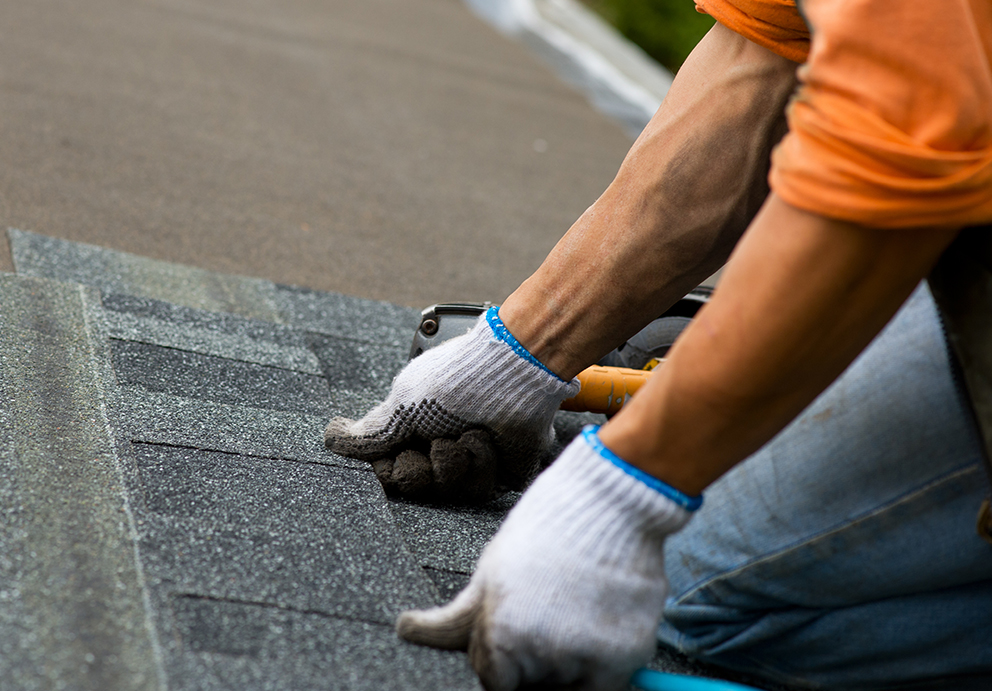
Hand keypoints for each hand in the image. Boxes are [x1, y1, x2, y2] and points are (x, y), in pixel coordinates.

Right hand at [325, 308, 578, 499]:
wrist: (510, 374)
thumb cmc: (455, 381)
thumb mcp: (402, 405)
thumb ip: (369, 432)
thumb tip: (331, 438)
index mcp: (414, 430)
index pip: (389, 473)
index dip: (392, 469)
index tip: (400, 451)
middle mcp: (440, 446)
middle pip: (416, 487)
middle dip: (424, 468)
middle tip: (435, 443)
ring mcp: (471, 461)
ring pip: (448, 491)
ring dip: (455, 460)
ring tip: (467, 433)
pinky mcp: (502, 471)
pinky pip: (481, 489)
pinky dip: (482, 461)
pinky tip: (486, 438)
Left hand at [395, 427, 697, 690]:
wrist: (611, 502)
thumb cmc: (546, 529)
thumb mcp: (491, 571)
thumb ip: (456, 618)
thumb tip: (405, 631)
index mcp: (501, 635)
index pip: (493, 680)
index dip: (503, 654)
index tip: (518, 626)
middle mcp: (541, 654)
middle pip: (531, 683)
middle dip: (536, 660)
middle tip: (550, 611)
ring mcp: (586, 657)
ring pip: (568, 683)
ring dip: (570, 659)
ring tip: (575, 606)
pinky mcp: (626, 656)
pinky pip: (605, 683)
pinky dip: (603, 661)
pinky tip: (597, 617)